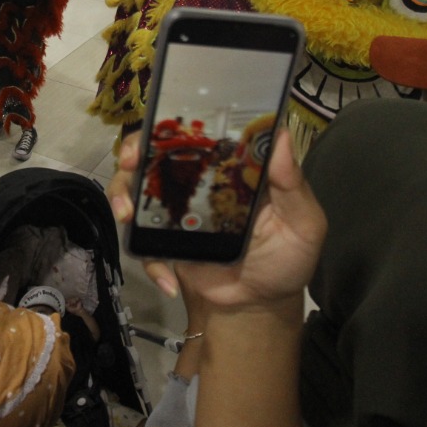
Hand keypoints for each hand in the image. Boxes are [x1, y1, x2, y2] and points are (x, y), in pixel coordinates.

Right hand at [106, 130, 325, 312]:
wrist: (258, 307)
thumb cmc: (285, 259)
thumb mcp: (303, 223)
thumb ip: (293, 184)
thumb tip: (282, 135)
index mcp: (230, 167)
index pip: (201, 130)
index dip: (179, 119)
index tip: (163, 124)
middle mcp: (198, 180)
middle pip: (156, 150)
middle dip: (134, 150)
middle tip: (129, 161)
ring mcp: (176, 209)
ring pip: (136, 188)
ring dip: (123, 195)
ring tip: (126, 215)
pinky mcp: (161, 241)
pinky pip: (141, 241)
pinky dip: (150, 260)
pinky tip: (169, 279)